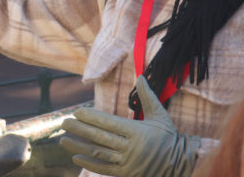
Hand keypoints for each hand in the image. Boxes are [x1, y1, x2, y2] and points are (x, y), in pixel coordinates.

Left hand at [60, 76, 199, 176]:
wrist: (179, 163)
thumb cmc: (168, 137)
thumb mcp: (159, 115)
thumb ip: (147, 96)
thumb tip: (140, 76)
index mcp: (137, 131)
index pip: (109, 123)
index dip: (92, 118)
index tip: (77, 112)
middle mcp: (130, 147)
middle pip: (100, 138)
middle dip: (80, 130)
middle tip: (64, 123)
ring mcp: (127, 162)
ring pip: (99, 153)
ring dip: (79, 146)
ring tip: (63, 140)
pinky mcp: (126, 173)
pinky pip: (104, 168)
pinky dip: (89, 163)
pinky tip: (75, 157)